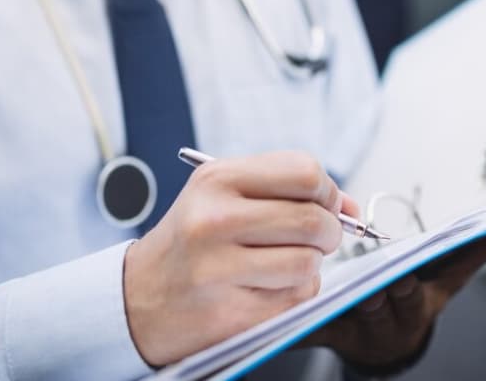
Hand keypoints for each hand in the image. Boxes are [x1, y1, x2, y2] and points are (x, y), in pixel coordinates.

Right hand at [121, 152, 345, 366]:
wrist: (139, 297)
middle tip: (317, 237)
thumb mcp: (225, 194)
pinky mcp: (231, 313)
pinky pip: (297, 297)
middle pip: (313, 218)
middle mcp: (215, 220)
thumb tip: (347, 205)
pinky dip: (295, 293)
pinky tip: (267, 287)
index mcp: (217, 180)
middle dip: (329, 230)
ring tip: (285, 262)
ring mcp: (220, 269)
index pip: (304, 172)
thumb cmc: (191, 240)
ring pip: (309, 261)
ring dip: (311, 264)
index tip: (323, 202)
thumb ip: (286, 189)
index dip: (326, 189)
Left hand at [304, 225, 485, 371]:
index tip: (399, 277)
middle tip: (354, 279)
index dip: (404, 288)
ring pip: (341, 315)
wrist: (382, 344)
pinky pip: (305, 330)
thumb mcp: (446, 279)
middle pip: (375, 305)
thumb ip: (477, 252)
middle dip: (369, 293)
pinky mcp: (319, 332)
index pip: (410, 296)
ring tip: (319, 289)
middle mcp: (383, 322)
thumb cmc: (413, 299)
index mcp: (414, 308)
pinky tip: (280, 321)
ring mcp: (350, 329)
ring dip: (332, 302)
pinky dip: (294, 326)